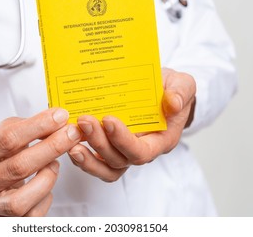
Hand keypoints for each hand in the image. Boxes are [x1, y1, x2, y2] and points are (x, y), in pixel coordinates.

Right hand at [0, 108, 81, 215]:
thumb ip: (26, 127)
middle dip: (51, 147)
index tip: (59, 116)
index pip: (6, 139)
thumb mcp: (1, 134)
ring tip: (55, 162)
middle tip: (71, 134)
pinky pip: (31, 214)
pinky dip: (45, 196)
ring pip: (21, 199)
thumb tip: (58, 120)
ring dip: (47, 177)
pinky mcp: (4, 221)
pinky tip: (47, 182)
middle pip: (17, 167)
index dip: (37, 126)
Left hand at [68, 68, 195, 181]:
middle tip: (84, 121)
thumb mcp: (182, 84)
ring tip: (70, 140)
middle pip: (119, 159)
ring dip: (87, 157)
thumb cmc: (171, 90)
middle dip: (99, 143)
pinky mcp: (111, 147)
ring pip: (106, 167)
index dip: (123, 139)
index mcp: (161, 139)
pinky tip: (69, 141)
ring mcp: (124, 151)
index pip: (141, 150)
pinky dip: (83, 156)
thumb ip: (181, 92)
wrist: (162, 93)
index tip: (108, 119)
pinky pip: (98, 162)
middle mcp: (142, 150)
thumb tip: (173, 103)